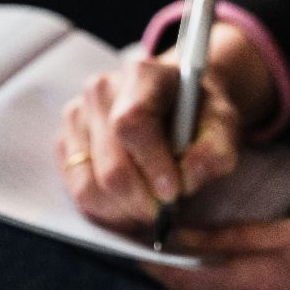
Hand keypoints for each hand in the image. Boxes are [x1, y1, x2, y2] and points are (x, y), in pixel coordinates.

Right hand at [56, 54, 243, 234]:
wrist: (176, 101)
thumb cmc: (199, 113)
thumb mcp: (224, 124)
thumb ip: (216, 150)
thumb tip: (187, 180)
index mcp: (142, 75)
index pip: (133, 123)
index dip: (151, 165)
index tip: (173, 194)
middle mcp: (101, 90)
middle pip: (110, 164)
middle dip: (141, 201)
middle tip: (165, 214)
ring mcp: (77, 115)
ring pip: (89, 185)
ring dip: (123, 211)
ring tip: (149, 211)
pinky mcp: (65, 140)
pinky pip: (77, 190)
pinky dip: (106, 209)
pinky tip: (130, 203)